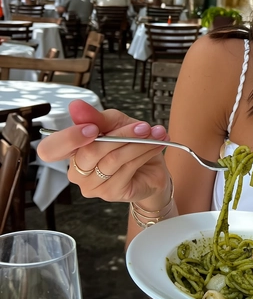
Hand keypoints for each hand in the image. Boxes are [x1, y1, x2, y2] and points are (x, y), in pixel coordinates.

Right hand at [37, 100, 171, 207]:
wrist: (152, 169)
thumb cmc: (129, 144)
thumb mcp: (115, 123)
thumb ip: (96, 117)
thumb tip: (75, 106)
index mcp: (70, 151)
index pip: (50, 150)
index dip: (68, 138)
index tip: (94, 128)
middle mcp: (76, 171)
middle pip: (90, 152)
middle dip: (121, 134)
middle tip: (143, 126)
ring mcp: (91, 186)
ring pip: (112, 160)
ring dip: (137, 143)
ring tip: (154, 133)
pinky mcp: (110, 193)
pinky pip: (126, 169)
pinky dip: (144, 153)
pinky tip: (156, 145)